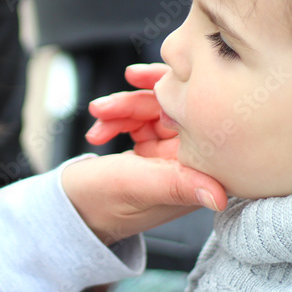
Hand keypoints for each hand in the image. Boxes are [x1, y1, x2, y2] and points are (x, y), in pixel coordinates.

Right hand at [61, 63, 226, 243]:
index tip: (152, 82)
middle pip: (173, 109)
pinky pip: (136, 117)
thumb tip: (219, 197)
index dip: (178, 95)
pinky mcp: (149, 150)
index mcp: (196, 174)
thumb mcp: (140, 187)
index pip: (199, 120)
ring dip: (120, 108)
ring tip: (98, 116)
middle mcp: (187, 163)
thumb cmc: (102, 204)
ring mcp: (167, 155)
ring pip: (151, 109)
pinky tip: (99, 132)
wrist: (72, 209)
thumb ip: (177, 185)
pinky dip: (114, 119)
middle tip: (117, 92)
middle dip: (139, 100)